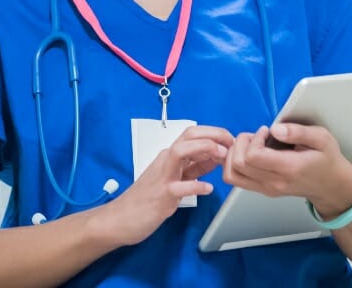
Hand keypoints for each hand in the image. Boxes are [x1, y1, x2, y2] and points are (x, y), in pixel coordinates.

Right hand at [107, 125, 233, 244]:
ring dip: (204, 149)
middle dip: (214, 134)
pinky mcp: (161, 196)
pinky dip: (196, 186)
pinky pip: (179, 187)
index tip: (231, 141)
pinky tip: (208, 189)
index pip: (193, 133)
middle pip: (189, 135)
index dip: (215, 133)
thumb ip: (195, 167)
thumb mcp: (175, 178)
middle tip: (231, 143)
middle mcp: (165, 161)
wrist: (120, 219)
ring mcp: (162, 177)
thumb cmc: (147, 198)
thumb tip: (216, 157)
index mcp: (170, 156)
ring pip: (180, 152)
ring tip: (222, 155)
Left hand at [222, 123, 351, 216]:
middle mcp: (274, 182)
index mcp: (288, 168)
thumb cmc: (327, 160)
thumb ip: (298, 132)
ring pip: (231, 175)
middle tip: (257, 135)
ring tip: (251, 144)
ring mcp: (266, 189)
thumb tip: (275, 130)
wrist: (331, 186)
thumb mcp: (322, 138)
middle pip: (238, 165)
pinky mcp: (262, 190)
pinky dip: (234, 163)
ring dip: (234, 154)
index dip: (254, 139)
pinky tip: (249, 153)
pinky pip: (236, 179)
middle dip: (241, 143)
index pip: (253, 156)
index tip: (266, 131)